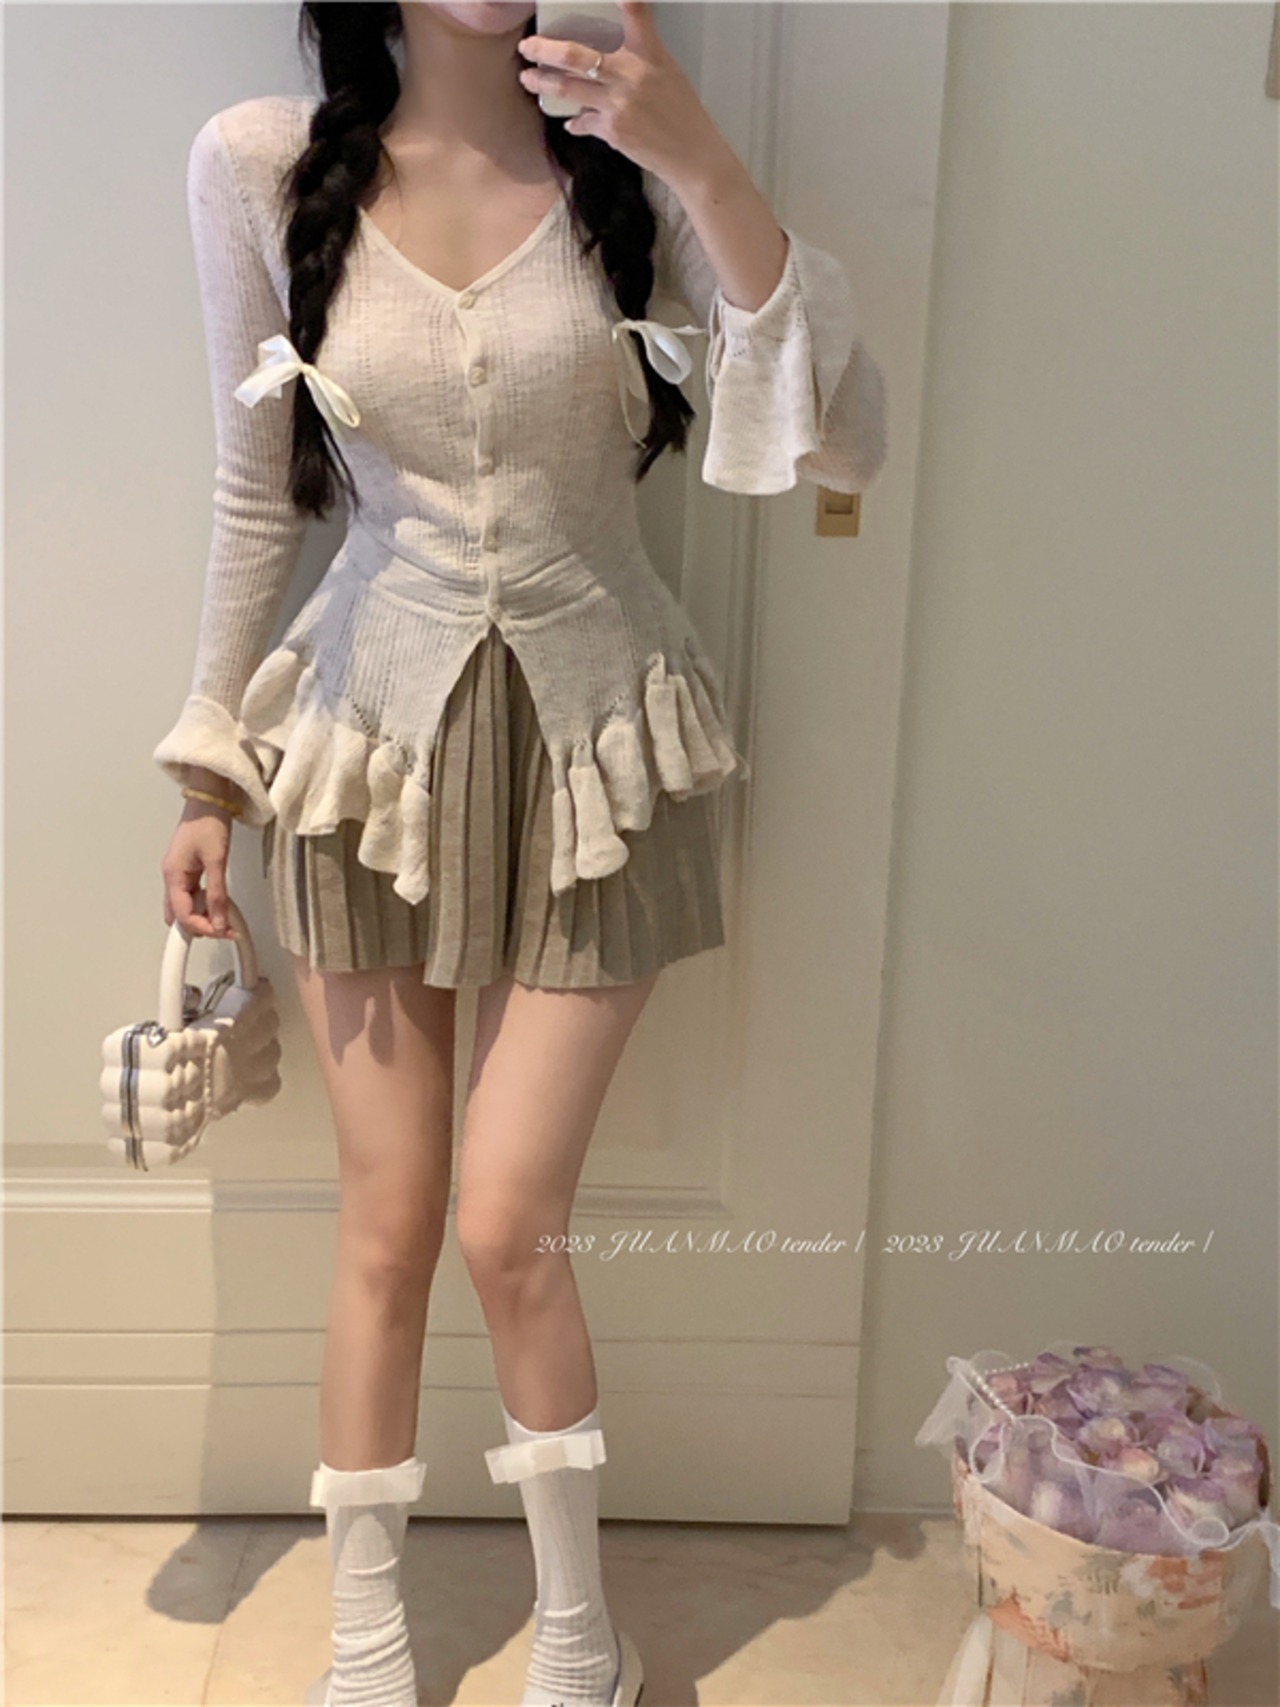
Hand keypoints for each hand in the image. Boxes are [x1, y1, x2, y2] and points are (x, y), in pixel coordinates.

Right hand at [161, 798, 236, 939]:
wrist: (209, 798)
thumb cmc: (208, 822)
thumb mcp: (217, 861)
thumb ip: (217, 894)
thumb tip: (219, 920)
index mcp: (173, 875)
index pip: (182, 915)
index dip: (203, 928)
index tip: (223, 932)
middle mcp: (171, 876)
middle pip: (180, 914)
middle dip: (202, 925)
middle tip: (226, 928)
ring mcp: (178, 872)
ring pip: (186, 905)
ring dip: (204, 915)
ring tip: (226, 917)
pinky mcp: (187, 867)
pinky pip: (191, 893)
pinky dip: (204, 902)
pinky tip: (218, 903)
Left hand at [517, 0, 727, 183]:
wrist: (692, 154)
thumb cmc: (683, 114)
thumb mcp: (667, 73)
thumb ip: (637, 59)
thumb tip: (606, 58)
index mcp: (649, 53)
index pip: (635, 11)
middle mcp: (631, 74)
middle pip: (576, 55)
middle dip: (545, 49)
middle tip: (528, 46)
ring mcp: (619, 103)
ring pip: (569, 88)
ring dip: (543, 82)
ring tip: (528, 78)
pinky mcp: (612, 130)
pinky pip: (583, 122)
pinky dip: (576, 122)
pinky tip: (571, 122)